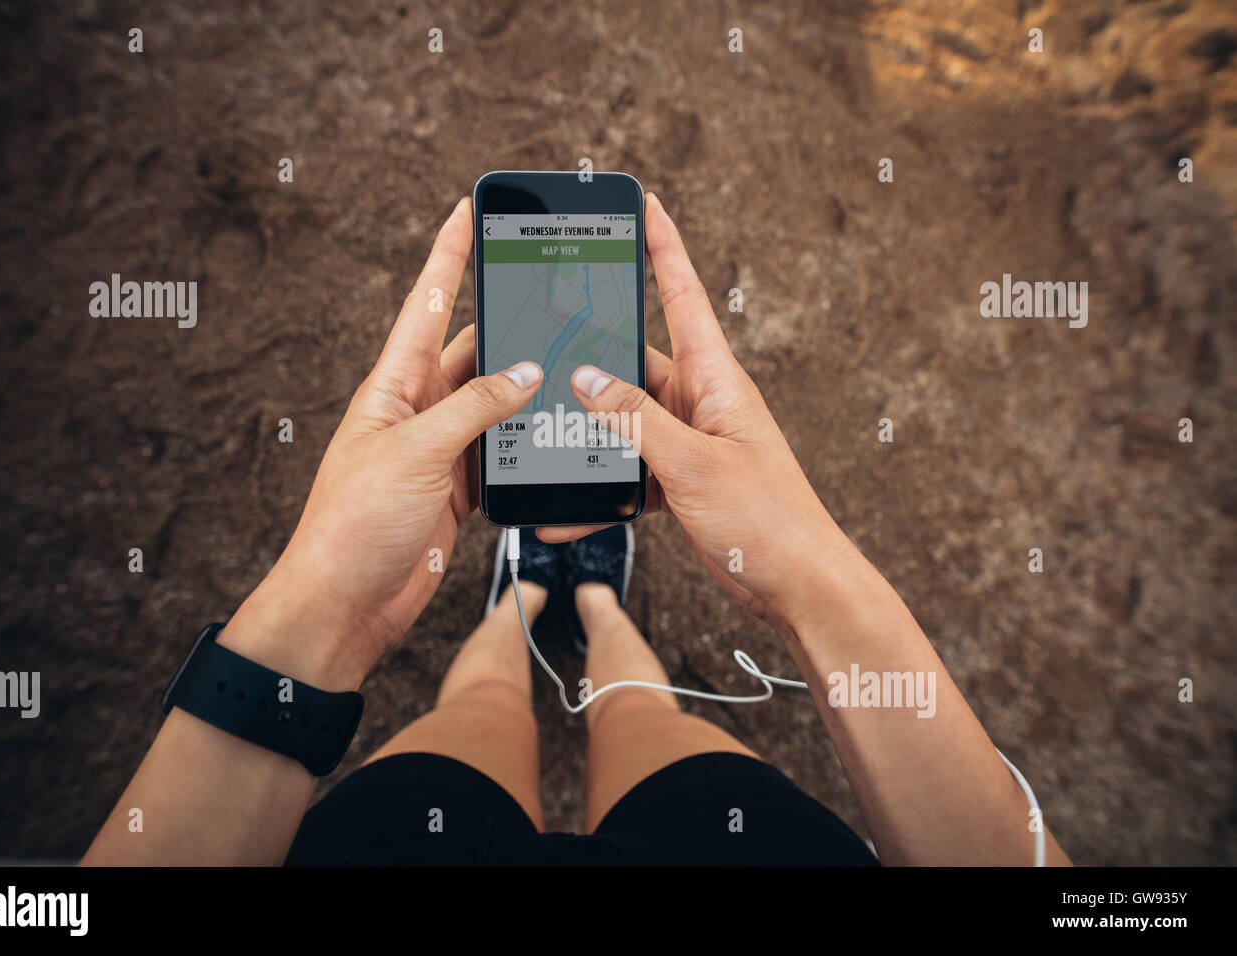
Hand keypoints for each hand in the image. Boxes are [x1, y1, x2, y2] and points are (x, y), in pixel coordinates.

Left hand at [218, 197, 541, 689]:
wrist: (346, 603)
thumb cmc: (353, 525)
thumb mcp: (417, 453)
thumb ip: (475, 408)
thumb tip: (526, 372)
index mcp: (391, 389)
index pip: (424, 306)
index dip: (447, 256)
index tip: (466, 212)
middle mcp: (416, 412)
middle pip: (470, 353)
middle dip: (507, 327)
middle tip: (549, 297)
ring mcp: (438, 451)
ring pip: (492, 404)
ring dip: (523, 392)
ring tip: (565, 369)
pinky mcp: (456, 489)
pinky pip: (499, 450)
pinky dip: (524, 442)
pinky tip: (548, 434)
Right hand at [541, 194, 854, 629]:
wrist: (798, 587)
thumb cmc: (768, 521)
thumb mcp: (694, 464)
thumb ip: (636, 419)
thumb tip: (587, 375)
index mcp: (717, 380)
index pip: (684, 296)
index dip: (663, 248)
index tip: (644, 205)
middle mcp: (702, 403)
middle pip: (635, 363)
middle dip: (591, 359)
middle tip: (546, 344)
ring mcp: (691, 442)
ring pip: (625, 422)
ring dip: (590, 437)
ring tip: (546, 441)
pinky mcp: (683, 482)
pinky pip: (631, 473)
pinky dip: (603, 491)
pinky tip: (569, 513)